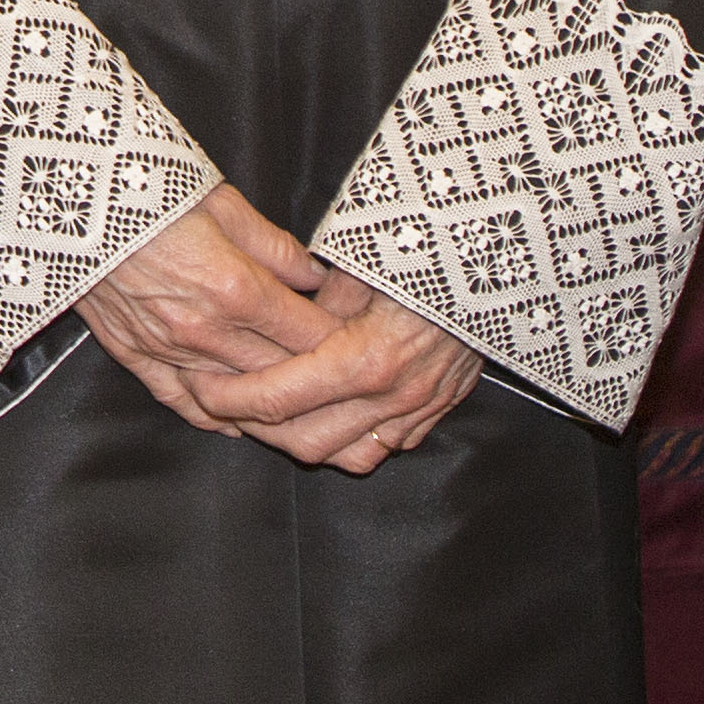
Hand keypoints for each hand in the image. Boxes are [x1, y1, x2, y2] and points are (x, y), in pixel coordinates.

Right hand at [78, 185, 343, 426]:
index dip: (344, 343)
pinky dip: (214, 417)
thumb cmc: (145, 187)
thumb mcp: (222, 200)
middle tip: (346, 385)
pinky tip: (236, 421)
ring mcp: (167, 349)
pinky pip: (182, 402)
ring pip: (237, 401)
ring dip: (272, 409)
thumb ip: (275, 246)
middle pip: (280, 374)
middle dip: (318, 382)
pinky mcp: (133, 355)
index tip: (363, 342)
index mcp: (235, 287)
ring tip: (304, 414)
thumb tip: (315, 276)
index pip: (309, 336)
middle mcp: (205, 330)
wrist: (65, 197)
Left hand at [197, 265, 481, 474]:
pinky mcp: (439, 409)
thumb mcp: (355, 265)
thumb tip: (267, 318)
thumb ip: (309, 305)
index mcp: (364, 360)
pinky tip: (328, 413)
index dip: (228, 398)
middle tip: (223, 403)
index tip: (200, 386)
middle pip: (304, 443)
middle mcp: (391, 397)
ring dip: (302, 440)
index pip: (276, 399)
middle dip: (256, 428)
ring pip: (346, 455)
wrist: (503, 256)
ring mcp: (419, 409)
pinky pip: (386, 443)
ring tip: (269, 412)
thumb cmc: (423, 247)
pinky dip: (350, 437)